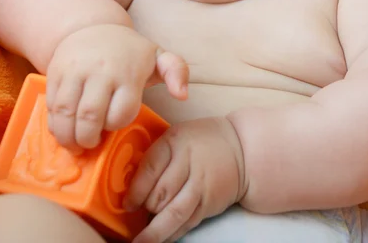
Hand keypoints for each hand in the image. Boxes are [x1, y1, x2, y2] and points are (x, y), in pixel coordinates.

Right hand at [46, 24, 187, 149]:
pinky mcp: (55, 71)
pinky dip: (54, 123)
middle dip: (88, 140)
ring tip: (74, 144)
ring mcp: (75, 71)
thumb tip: (183, 95)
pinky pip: (51, 104)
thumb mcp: (157, 56)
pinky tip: (62, 129)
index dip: (116, 125)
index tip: (115, 125)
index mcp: (127, 73)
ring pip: (66, 113)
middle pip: (90, 117)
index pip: (120, 114)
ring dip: (68, 136)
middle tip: (91, 145)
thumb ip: (176, 71)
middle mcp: (100, 71)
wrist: (92, 26)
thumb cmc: (128, 50)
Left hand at [125, 117, 244, 242]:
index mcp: (174, 142)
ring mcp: (200, 187)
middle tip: (135, 212)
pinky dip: (172, 234)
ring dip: (155, 231)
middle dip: (145, 207)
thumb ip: (156, 155)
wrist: (241, 151)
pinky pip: (187, 223)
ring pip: (174, 213)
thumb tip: (131, 183)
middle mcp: (188, 164)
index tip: (126, 203)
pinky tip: (161, 239)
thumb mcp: (176, 135)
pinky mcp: (208, 205)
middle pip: (161, 193)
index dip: (135, 189)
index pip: (150, 167)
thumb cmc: (200, 140)